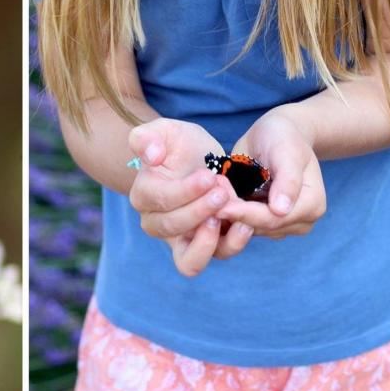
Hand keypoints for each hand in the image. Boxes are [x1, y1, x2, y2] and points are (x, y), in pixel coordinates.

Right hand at [126, 119, 252, 275]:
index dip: (184, 191)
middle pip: (173, 228)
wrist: (202, 161)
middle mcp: (156, 224)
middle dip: (200, 210)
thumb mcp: (166, 131)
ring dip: (212, 239)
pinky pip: (214, 257)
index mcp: (143, 195)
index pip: (159, 200)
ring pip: (190, 260)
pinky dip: (231, 244)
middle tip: (222, 191)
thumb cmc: (181, 145)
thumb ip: (148, 137)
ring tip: (233, 215)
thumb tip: (150, 156)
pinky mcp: (205, 246)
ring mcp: (180, 240)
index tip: (208, 176)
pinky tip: (245, 224)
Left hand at [218, 107, 325, 239]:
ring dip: (228, 213)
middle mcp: (300, 221)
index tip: (220, 206)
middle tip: (207, 196)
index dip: (246, 214)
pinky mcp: (264, 222)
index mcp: (312, 205)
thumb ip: (287, 179)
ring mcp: (282, 225)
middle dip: (233, 213)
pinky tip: (214, 197)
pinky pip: (242, 224)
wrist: (276, 134)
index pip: (274, 218)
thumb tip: (281, 210)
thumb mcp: (286, 150)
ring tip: (210, 192)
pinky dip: (228, 212)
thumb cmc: (283, 136)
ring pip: (249, 229)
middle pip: (260, 226)